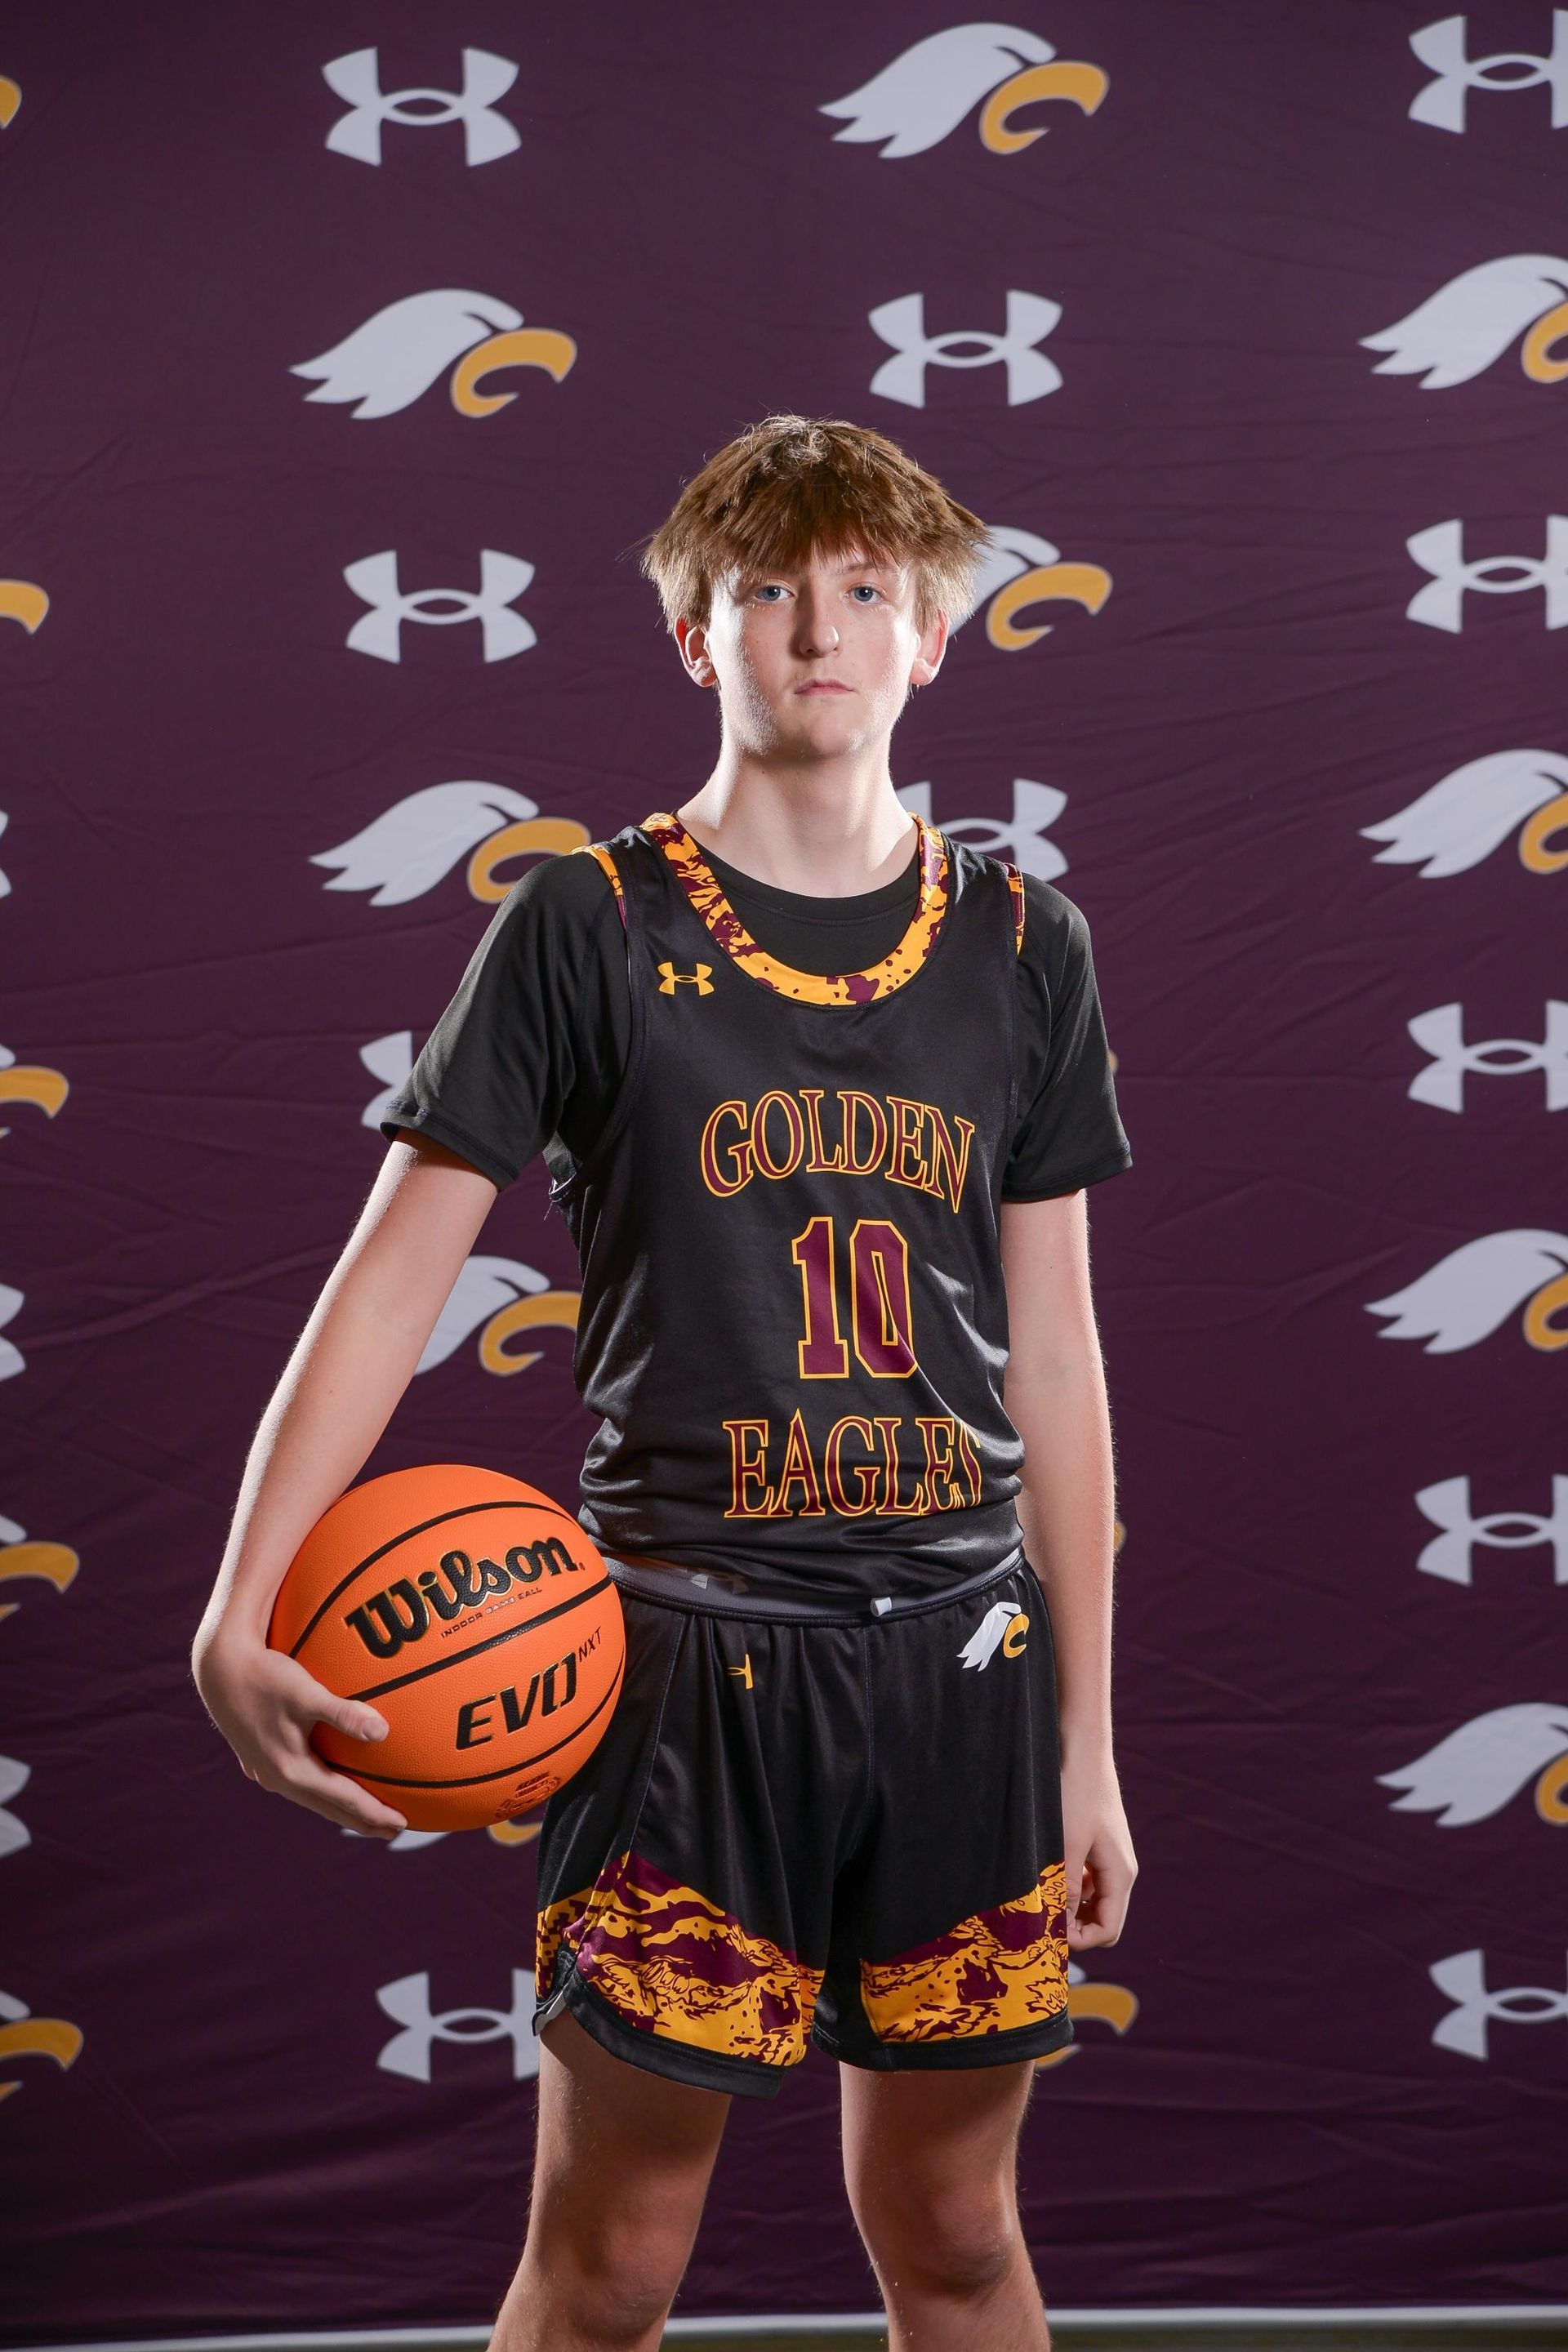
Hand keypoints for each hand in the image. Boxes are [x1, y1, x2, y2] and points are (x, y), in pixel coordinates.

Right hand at [192, 1631, 407, 1839]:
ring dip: (340, 1807)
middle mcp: (277, 1777)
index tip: (402, 1824)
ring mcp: (265, 1770)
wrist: (217, 1668)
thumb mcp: (306, 1692)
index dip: (373, 1813)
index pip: (343, 1799)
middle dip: (361, 1820)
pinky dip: (320, 1789)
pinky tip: (326, 1782)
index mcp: (291, 1769)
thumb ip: (344, 1713)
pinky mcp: (258, 1758)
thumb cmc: (265, 1675)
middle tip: (393, 1831)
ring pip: (311, 1797)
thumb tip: (384, 1732)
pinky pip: (297, 1781)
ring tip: (365, 1814)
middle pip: (328, 1807)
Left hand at [1060, 1749, 1135, 1951]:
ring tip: (1041, 1899)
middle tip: (1041, 1920)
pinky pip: (1086, 1881)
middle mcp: (1120, 1871)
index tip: (1047, 1932)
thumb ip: (1066, 1888)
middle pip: (1103, 1920)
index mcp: (1120, 1875)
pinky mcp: (1096, 1846)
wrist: (1081, 1749)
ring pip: (1093, 1902)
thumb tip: (1062, 1928)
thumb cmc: (1074, 1793)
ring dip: (1070, 1907)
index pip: (1108, 1930)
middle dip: (1075, 1927)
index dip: (1079, 1940)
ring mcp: (1109, 1858)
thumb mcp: (1065, 1845)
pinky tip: (1048, 1876)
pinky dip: (1069, 1887)